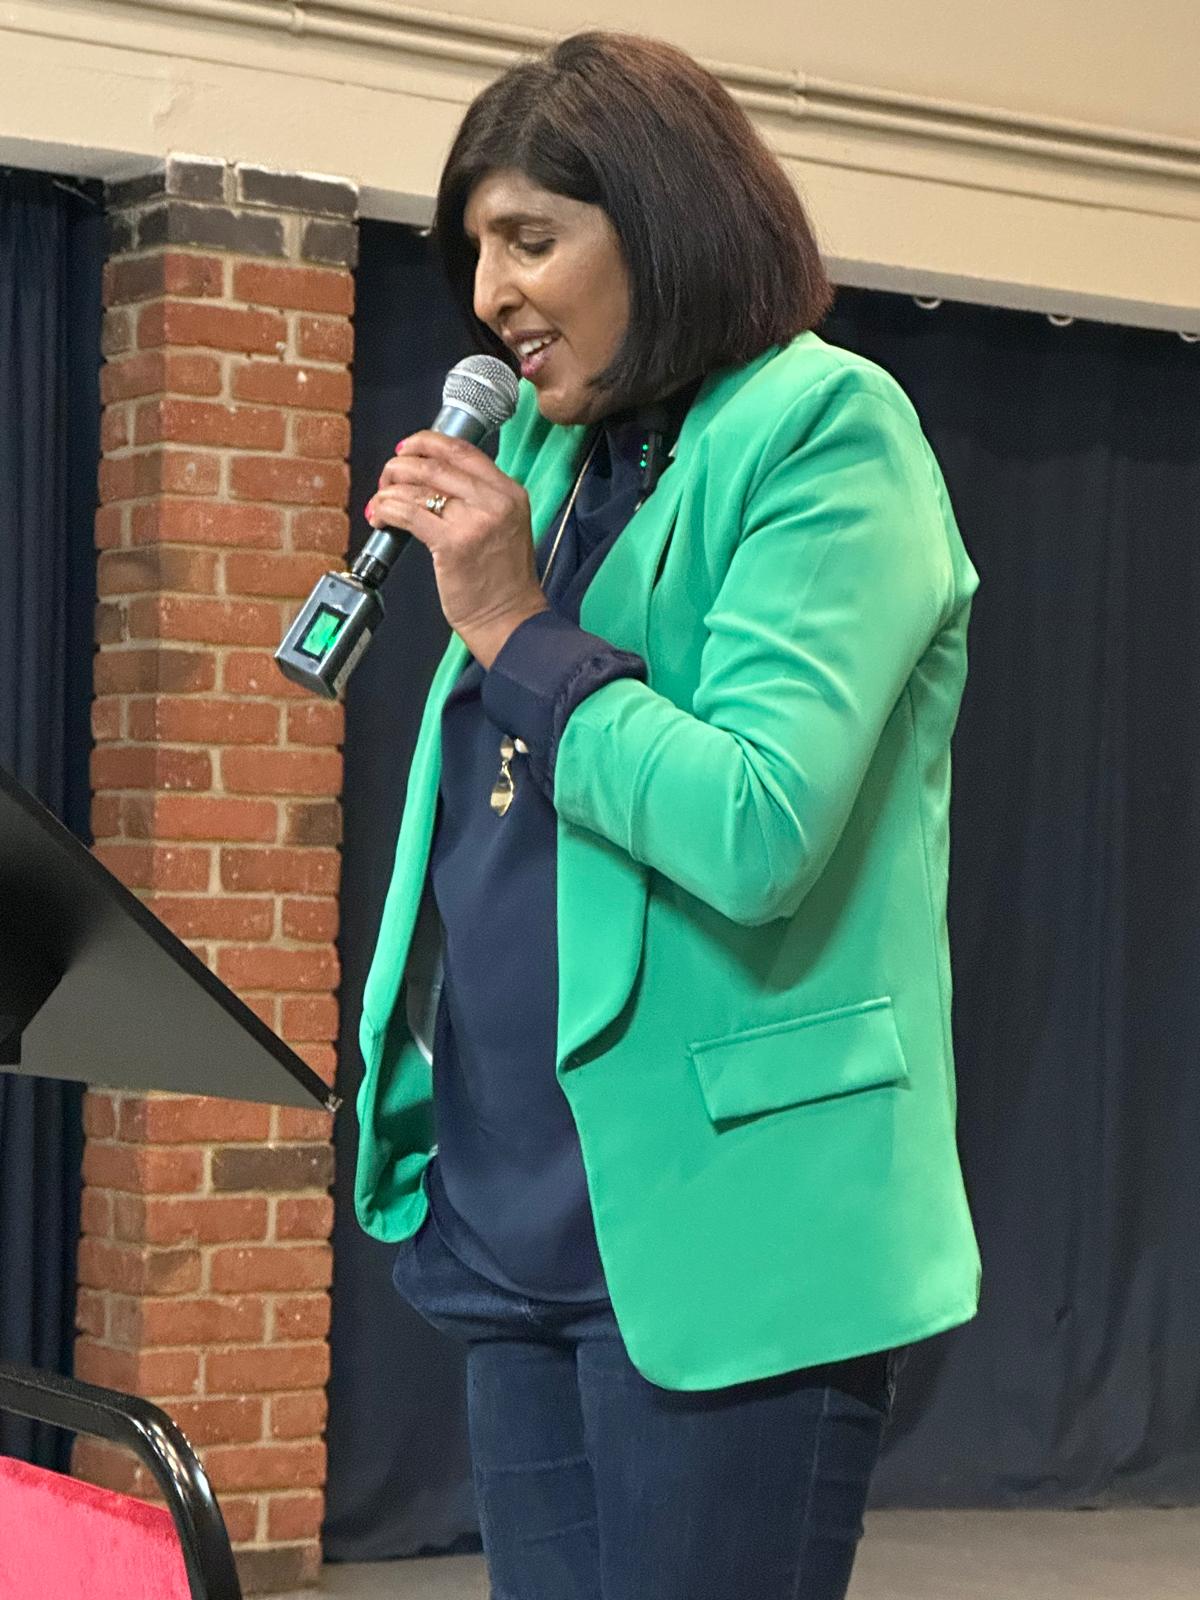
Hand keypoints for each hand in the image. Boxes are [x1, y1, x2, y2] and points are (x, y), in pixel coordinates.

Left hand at [367, 431, 549, 667]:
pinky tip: (380, 517)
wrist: (510, 620)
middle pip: (434, 464)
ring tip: (380, 503)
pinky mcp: (452, 544)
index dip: (427, 442)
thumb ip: (478, 498)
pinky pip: (407, 513)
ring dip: (388, 490)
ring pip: (417, 487)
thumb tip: (431, 479)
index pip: (462, 450)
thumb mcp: (505, 525)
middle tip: (387, 479)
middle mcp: (494, 501)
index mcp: (509, 493)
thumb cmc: (503, 581)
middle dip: (400, 466)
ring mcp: (474, 522)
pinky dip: (386, 509)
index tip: (407, 448)